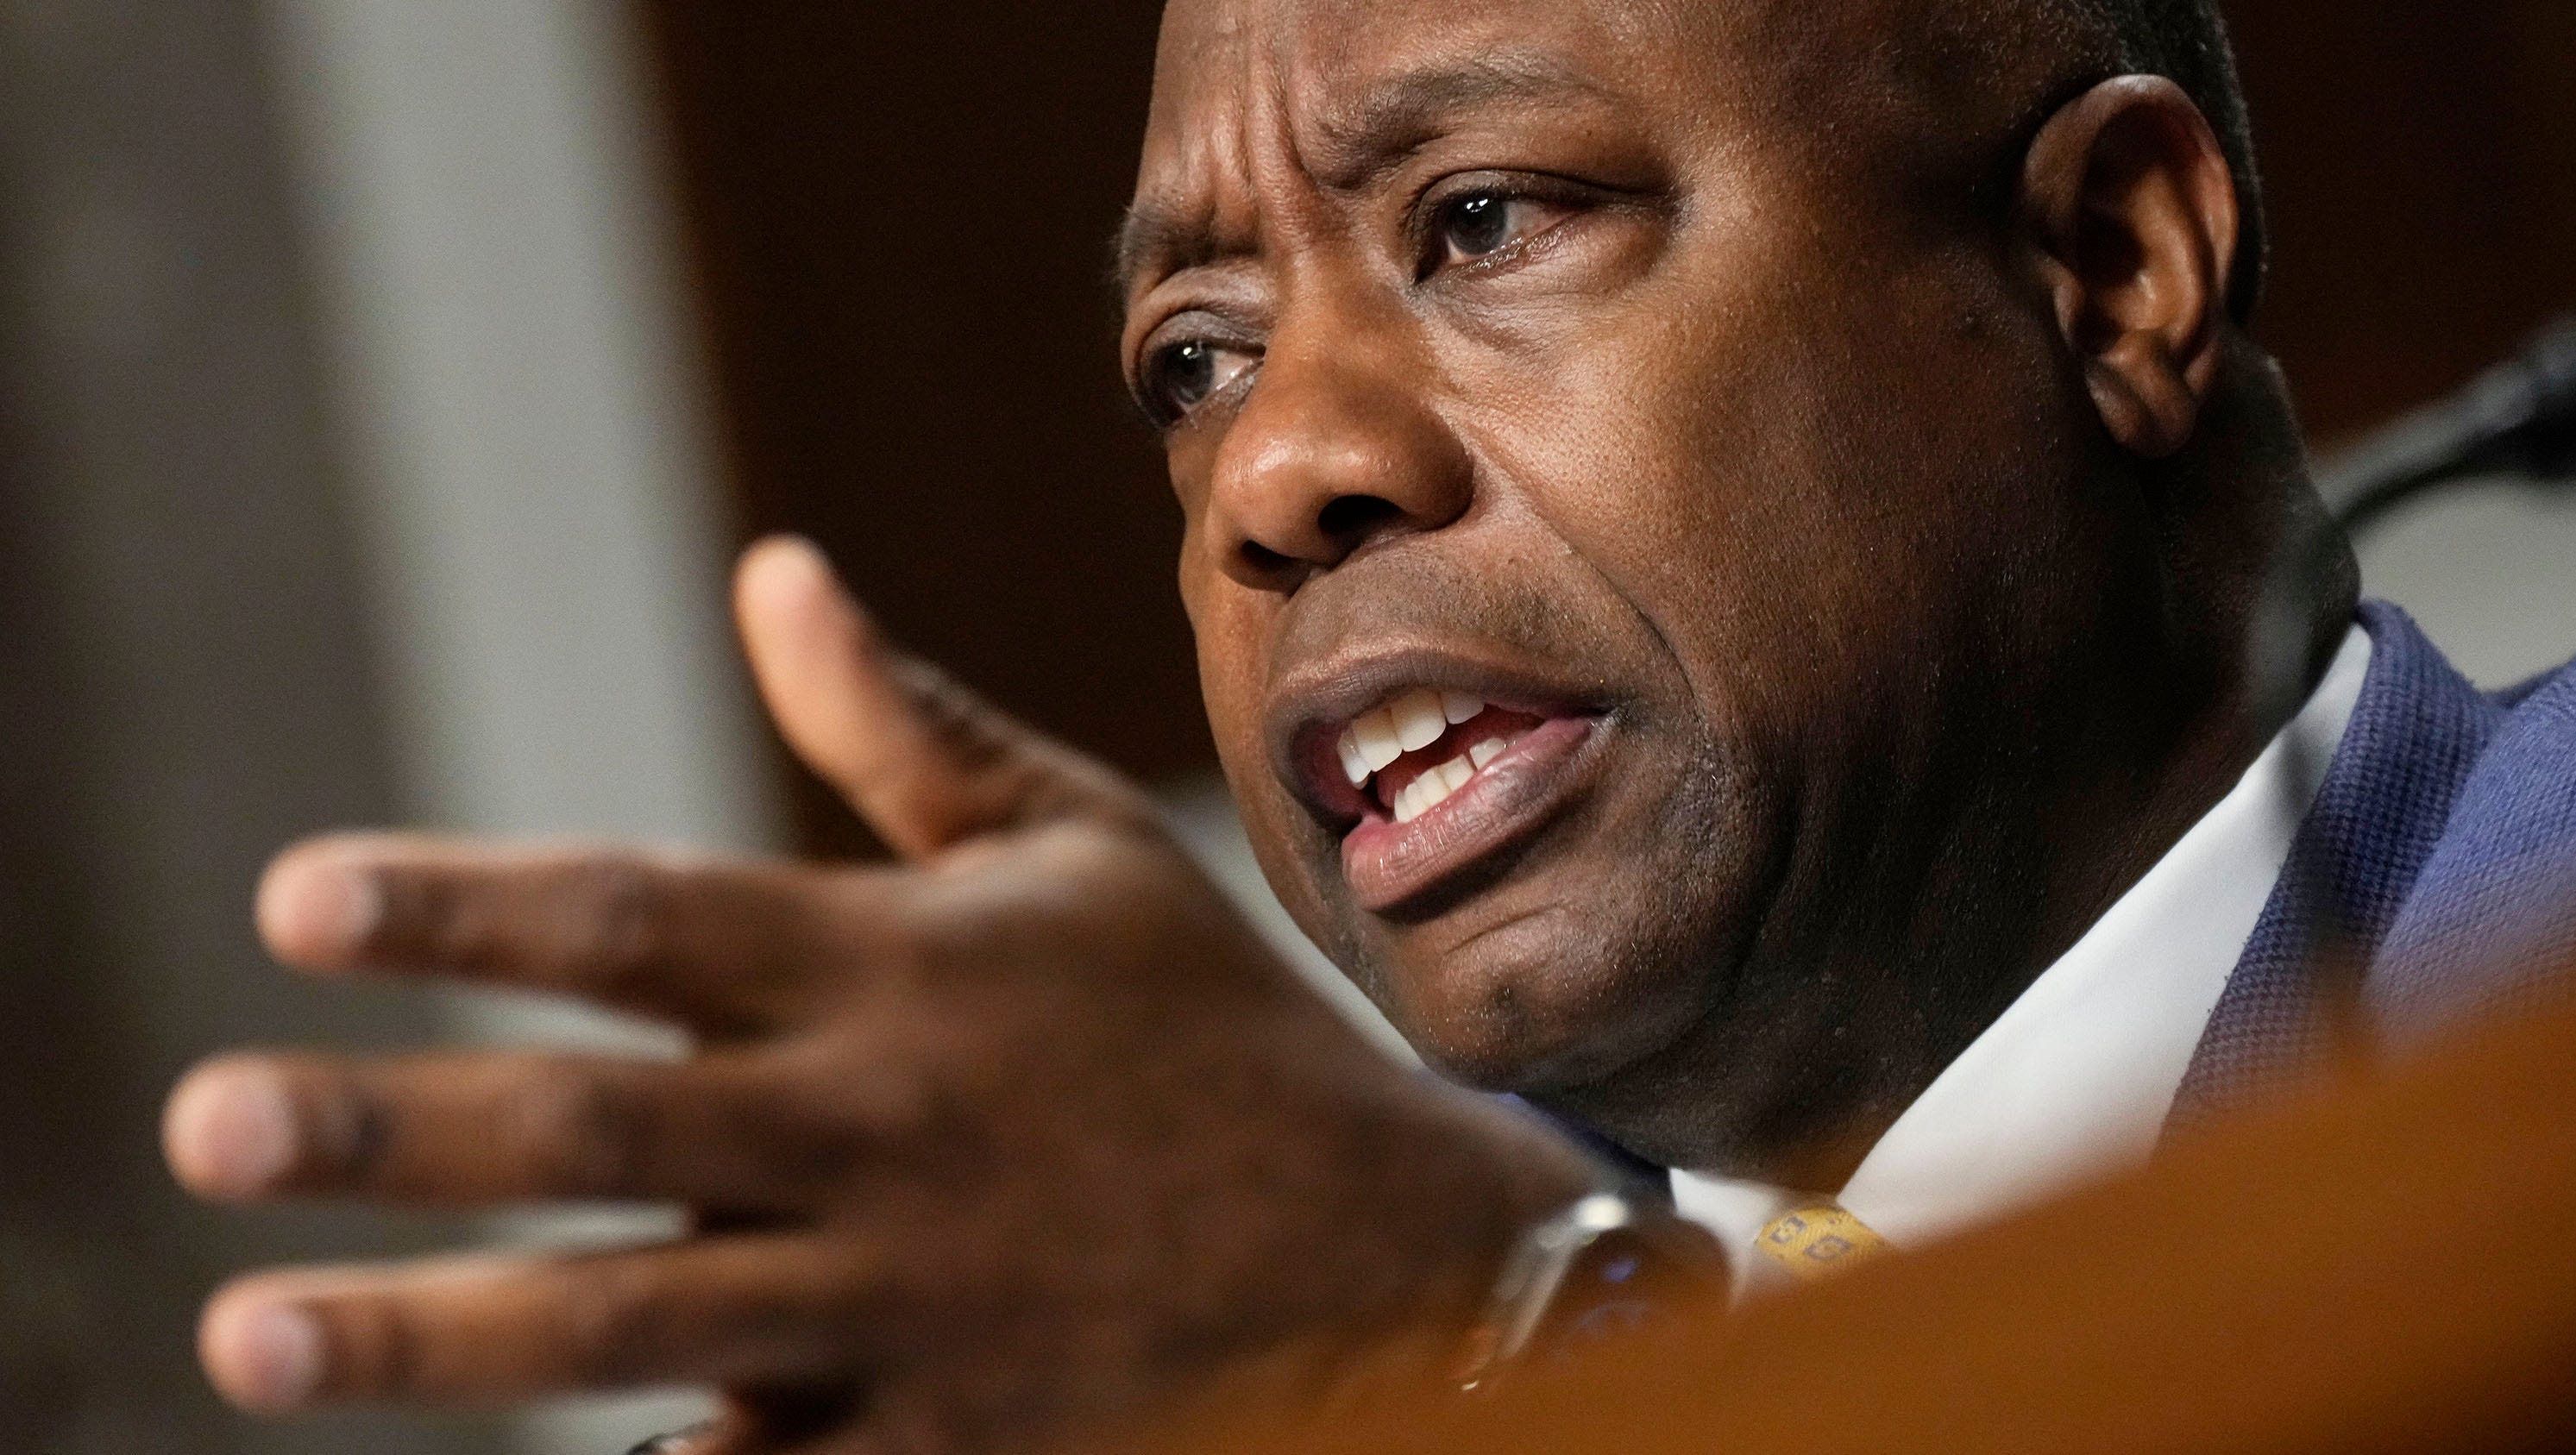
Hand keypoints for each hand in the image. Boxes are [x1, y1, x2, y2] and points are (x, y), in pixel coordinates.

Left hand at [163, 537, 1596, 1452]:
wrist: (1383, 1256)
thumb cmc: (1202, 1029)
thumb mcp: (1075, 853)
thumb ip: (906, 728)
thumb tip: (773, 568)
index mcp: (896, 970)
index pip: (645, 916)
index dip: (466, 903)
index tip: (294, 899)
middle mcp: (878, 1128)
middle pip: (601, 1125)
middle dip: (392, 1126)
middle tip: (203, 1126)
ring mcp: (902, 1303)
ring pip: (636, 1319)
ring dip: (435, 1334)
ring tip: (248, 1335)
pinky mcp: (934, 1443)